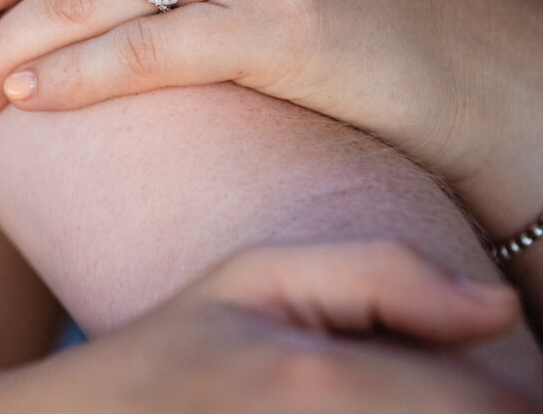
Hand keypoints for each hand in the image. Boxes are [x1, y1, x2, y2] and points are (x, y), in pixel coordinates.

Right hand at [0, 242, 532, 411]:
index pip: (492, 405)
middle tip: (411, 385)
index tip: (472, 375)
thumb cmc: (168, 353)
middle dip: (470, 410)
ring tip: (366, 396)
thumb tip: (500, 308)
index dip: (509, 394)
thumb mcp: (253, 278)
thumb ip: (382, 275)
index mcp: (320, 383)